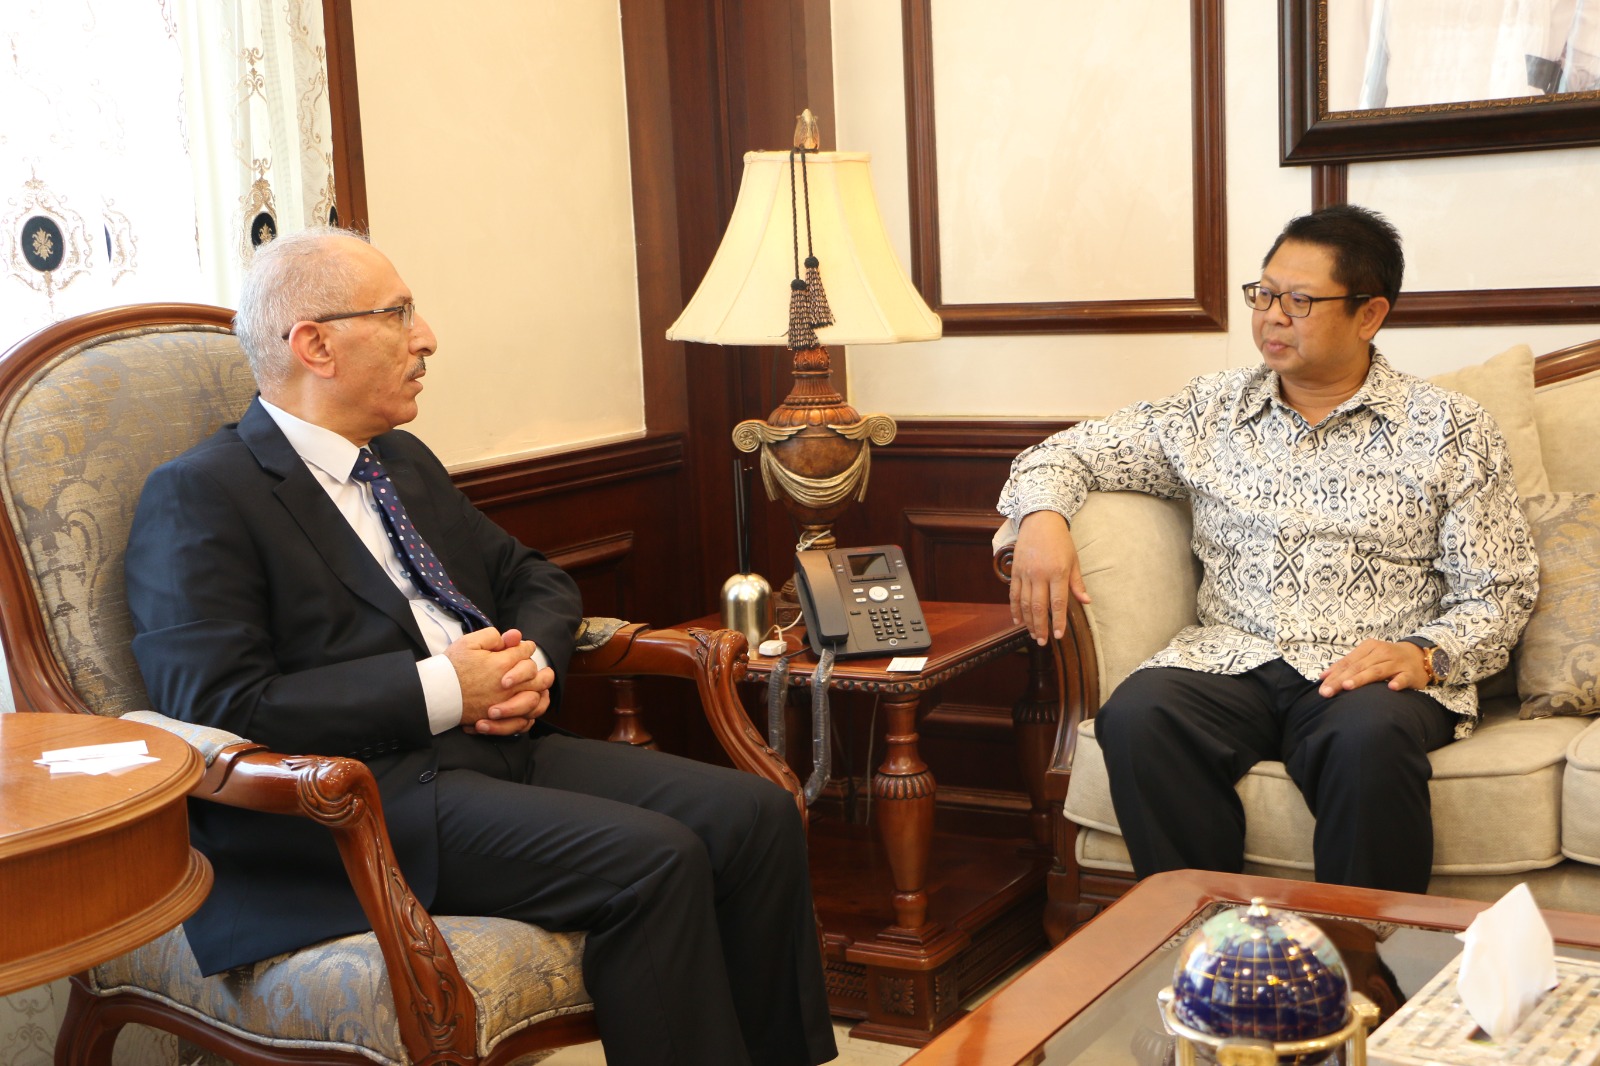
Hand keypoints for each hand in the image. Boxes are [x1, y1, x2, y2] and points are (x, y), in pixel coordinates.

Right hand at [448, 627, 554, 734]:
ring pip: (536, 697)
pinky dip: (531, 712)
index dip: (526, 647)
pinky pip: (525, 718)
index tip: (525, 647)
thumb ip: (493, 636)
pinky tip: (531, 705)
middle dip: (540, 668)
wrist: (436, 694)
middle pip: (537, 675)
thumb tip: (514, 636)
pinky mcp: (500, 718)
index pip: (525, 652)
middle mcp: (508, 685)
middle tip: (541, 668)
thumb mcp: (468, 643)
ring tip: (541, 685)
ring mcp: (505, 703)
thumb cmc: (452, 667)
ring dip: (540, 689)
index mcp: (502, 663)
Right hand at [1009, 511, 1090, 645]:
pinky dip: (1014, 609)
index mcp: (1058, 572)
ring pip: (1024, 603)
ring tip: (1032, 634)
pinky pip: (1013, 594)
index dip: (1057, 621)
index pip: (1058, 603)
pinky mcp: (1015, 571)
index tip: (1058, 636)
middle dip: (1040, 627)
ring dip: (1028, 621)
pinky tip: (1017, 620)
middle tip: (1042, 642)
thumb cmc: (1060, 541)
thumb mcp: (1074, 560)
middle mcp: (1040, 574)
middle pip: (1038, 607)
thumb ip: (1077, 583)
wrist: (1040, 521)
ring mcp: (1026, 573)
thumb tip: (1086, 602)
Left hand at [1318, 639, 1428, 697]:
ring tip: (1348, 686)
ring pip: (1376, 671)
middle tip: (1327, 692)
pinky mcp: (1410, 673)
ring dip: (1362, 678)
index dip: (1333, 675)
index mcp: (1369, 648)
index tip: (1321, 687)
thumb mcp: (1367, 657)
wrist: (1419, 656)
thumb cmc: (1387, 659)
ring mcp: (1396, 662)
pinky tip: (1391, 687)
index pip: (1347, 662)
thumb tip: (1324, 676)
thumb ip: (1347, 665)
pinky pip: (1403, 678)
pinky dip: (1398, 682)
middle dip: (1340, 680)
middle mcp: (1381, 653)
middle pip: (1358, 667)